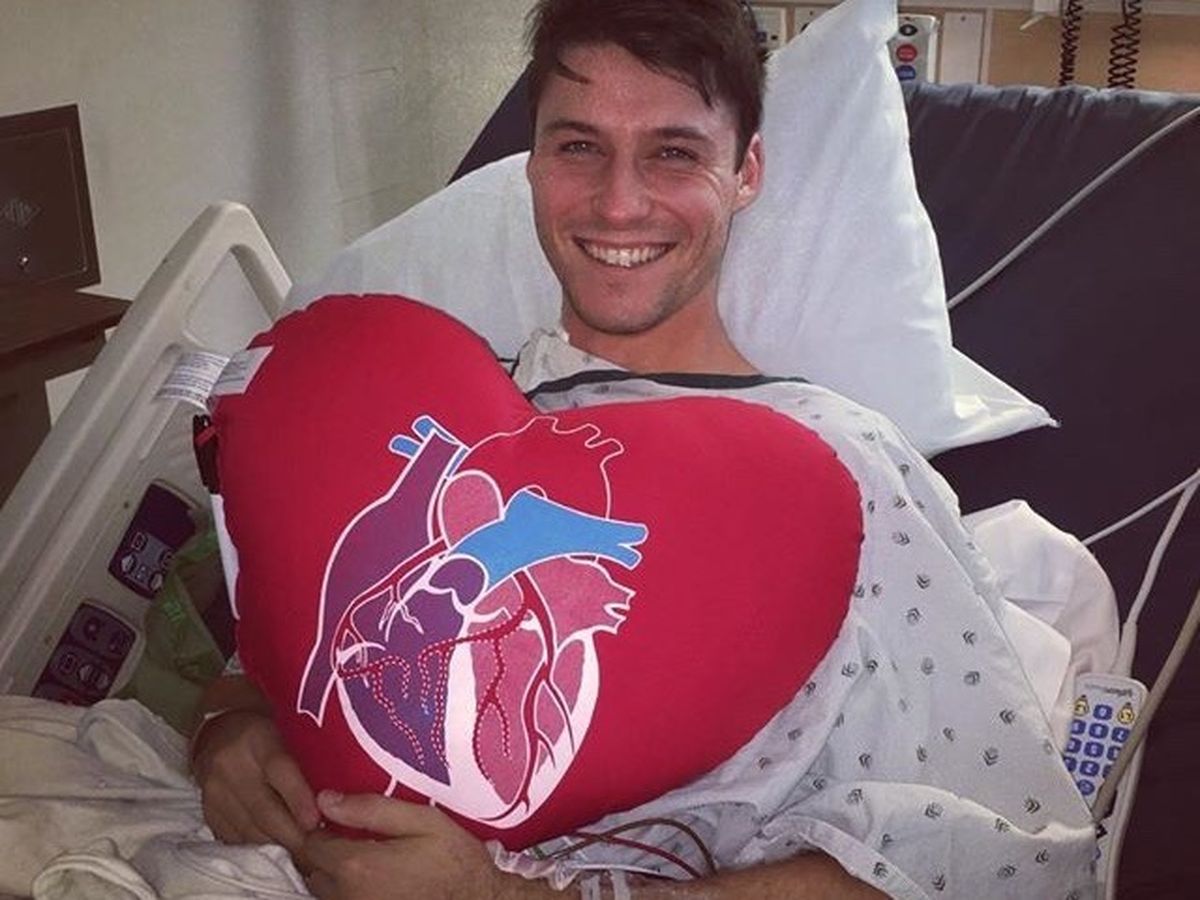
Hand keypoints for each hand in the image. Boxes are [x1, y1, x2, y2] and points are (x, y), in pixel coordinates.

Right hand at [191, 708, 320, 864]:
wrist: (218, 732)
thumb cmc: (267, 734)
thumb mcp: (287, 734)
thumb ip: (307, 761)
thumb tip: (335, 800)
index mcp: (258, 739)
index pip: (279, 770)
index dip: (298, 799)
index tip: (316, 822)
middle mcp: (232, 764)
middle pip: (264, 808)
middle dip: (293, 835)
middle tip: (318, 850)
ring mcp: (215, 789)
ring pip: (249, 829)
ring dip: (278, 846)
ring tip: (303, 855)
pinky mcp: (207, 809)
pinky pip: (234, 837)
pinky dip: (258, 847)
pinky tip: (276, 851)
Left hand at [304, 792, 528, 899]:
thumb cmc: (454, 859)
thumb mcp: (421, 821)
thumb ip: (370, 808)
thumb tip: (326, 799)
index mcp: (356, 865)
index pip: (310, 842)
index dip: (320, 824)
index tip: (338, 815)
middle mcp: (347, 894)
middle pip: (311, 867)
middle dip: (323, 848)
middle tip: (347, 831)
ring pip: (321, 888)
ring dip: (331, 869)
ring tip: (359, 850)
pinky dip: (345, 888)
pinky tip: (371, 874)